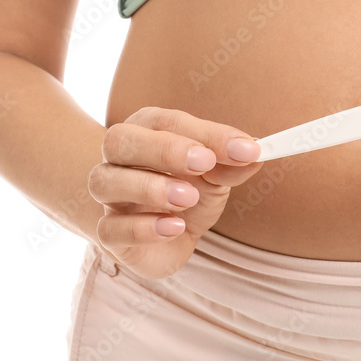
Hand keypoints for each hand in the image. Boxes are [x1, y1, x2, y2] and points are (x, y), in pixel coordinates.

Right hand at [87, 107, 263, 279]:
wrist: (169, 238)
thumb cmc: (189, 193)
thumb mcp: (216, 175)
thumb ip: (232, 163)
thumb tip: (254, 152)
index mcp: (146, 132)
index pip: (166, 121)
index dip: (205, 133)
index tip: (242, 149)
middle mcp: (119, 159)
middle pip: (119, 140)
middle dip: (163, 149)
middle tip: (203, 163)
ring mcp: (109, 197)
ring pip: (105, 181)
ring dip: (149, 187)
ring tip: (188, 198)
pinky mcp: (110, 234)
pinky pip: (110, 228)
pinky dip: (142, 228)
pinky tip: (174, 227)